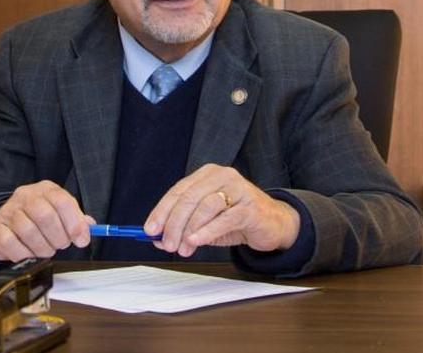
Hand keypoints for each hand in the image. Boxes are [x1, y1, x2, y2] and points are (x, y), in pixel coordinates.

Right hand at [0, 180, 93, 260]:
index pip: (63, 201)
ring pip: (28, 231)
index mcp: (46, 189)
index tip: (81, 240)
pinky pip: (9, 243)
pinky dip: (23, 254)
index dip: (75, 224)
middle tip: (61, 245)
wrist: (8, 219)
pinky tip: (30, 254)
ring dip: (42, 248)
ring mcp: (8, 211)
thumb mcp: (61, 212)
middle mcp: (25, 196)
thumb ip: (77, 220)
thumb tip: (87, 231)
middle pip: (45, 216)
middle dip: (58, 237)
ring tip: (46, 250)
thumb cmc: (40, 217)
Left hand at [145, 165, 300, 256]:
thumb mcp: (206, 223)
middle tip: (166, 244)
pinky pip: (224, 218)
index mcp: (208, 174)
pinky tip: (196, 241)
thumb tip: (156, 238)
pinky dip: (207, 231)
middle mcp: (223, 176)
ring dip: (189, 230)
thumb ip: (183, 227)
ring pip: (205, 207)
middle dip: (173, 223)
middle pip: (190, 198)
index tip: (150, 230)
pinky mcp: (250, 206)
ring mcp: (239, 188)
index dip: (162, 211)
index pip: (179, 190)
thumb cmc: (237, 219)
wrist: (272, 223)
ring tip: (183, 248)